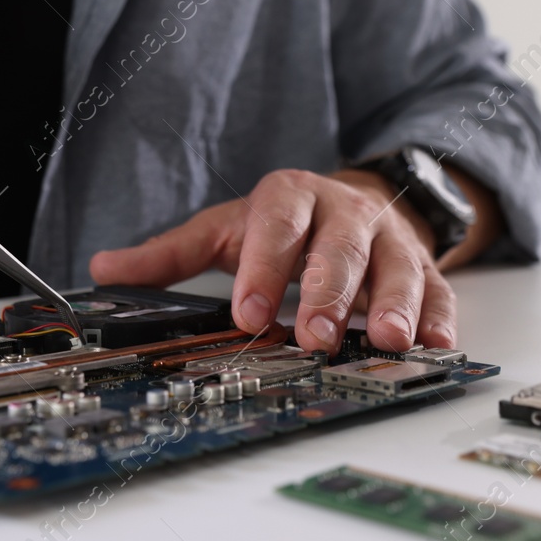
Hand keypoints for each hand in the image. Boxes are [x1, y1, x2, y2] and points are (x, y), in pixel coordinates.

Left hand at [88, 168, 455, 352]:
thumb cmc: (285, 224)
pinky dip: (440, 317)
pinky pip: (440, 289)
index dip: (264, 268)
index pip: (277, 225)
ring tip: (388, 341)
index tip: (248, 313)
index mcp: (290, 198)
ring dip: (393, 304)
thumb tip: (101, 270)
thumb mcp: (227, 228)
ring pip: (395, 267)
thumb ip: (170, 255)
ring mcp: (389, 239)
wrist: (357, 198)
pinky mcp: (425, 266)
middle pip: (339, 248)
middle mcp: (344, 213)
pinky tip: (436, 343)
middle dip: (328, 293)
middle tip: (316, 334)